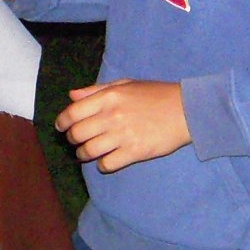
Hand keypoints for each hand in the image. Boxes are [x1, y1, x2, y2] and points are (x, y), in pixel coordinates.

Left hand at [55, 79, 191, 171]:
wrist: (187, 110)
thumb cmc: (155, 95)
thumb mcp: (125, 85)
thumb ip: (96, 90)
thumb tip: (72, 96)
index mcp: (109, 97)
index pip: (73, 112)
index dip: (62, 122)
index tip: (61, 127)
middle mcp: (112, 115)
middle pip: (77, 133)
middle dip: (73, 138)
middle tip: (77, 140)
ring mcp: (123, 135)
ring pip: (89, 150)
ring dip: (84, 154)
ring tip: (87, 152)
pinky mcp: (135, 152)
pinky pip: (107, 164)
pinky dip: (102, 165)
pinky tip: (106, 160)